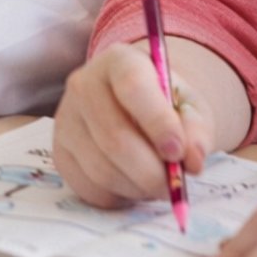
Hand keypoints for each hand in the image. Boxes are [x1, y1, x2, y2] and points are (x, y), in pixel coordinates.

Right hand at [54, 43, 215, 208]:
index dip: (157, 123)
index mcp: (119, 60)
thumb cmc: (165, 104)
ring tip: (156, 181)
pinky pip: (89, 187)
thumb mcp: (191, 106)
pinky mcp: (59, 151)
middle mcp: (83, 83)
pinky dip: (118, 195)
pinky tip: (132, 182)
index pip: (132, 86)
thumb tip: (192, 160)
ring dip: (137, 187)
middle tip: (174, 184)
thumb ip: (197, 128)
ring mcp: (65, 118)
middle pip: (114, 136)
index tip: (178, 153)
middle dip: (151, 171)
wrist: (135, 108)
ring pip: (102, 168)